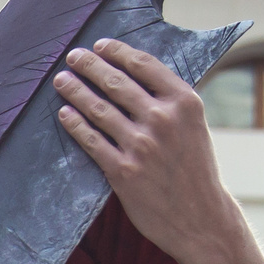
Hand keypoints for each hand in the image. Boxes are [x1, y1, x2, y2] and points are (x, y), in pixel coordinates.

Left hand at [52, 42, 246, 263]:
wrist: (202, 218)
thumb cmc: (195, 169)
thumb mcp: (194, 126)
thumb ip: (170, 101)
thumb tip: (134, 74)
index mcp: (185, 102)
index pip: (143, 65)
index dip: (116, 51)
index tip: (98, 45)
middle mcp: (163, 119)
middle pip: (115, 82)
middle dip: (89, 65)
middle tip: (72, 57)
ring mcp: (142, 145)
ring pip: (98, 109)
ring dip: (75, 91)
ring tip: (62, 80)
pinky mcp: (123, 171)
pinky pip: (91, 141)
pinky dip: (74, 124)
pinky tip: (64, 113)